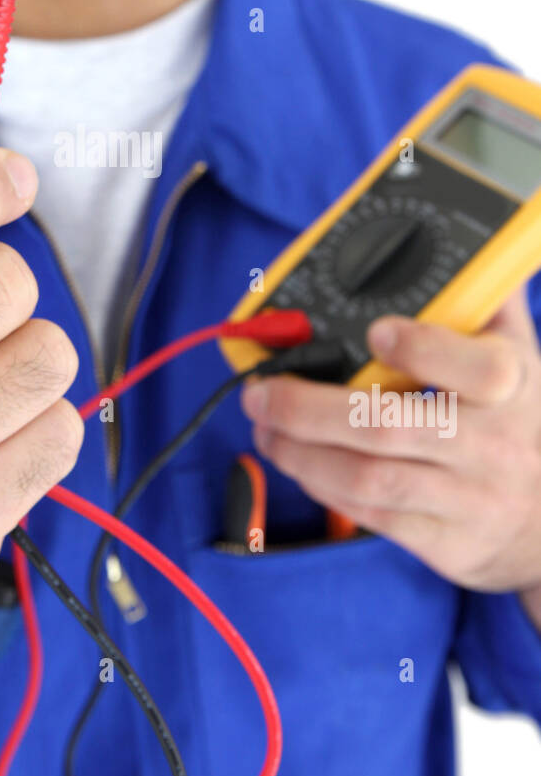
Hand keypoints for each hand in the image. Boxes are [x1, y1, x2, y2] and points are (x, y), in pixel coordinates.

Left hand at [241, 288, 540, 593]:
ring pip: (368, 478)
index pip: (477, 370)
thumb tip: (462, 232)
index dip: (421, 349)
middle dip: (308, 409)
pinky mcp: (445, 542)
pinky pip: (371, 516)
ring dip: (300, 452)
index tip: (376, 331)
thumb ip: (484, 297)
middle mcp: (491, 446)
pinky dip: (322, 486)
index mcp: (512, 386)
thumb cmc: (519, 420)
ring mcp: (467, 499)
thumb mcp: (518, 355)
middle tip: (261, 390)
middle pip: (387, 428)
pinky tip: (296, 461)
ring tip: (263, 427)